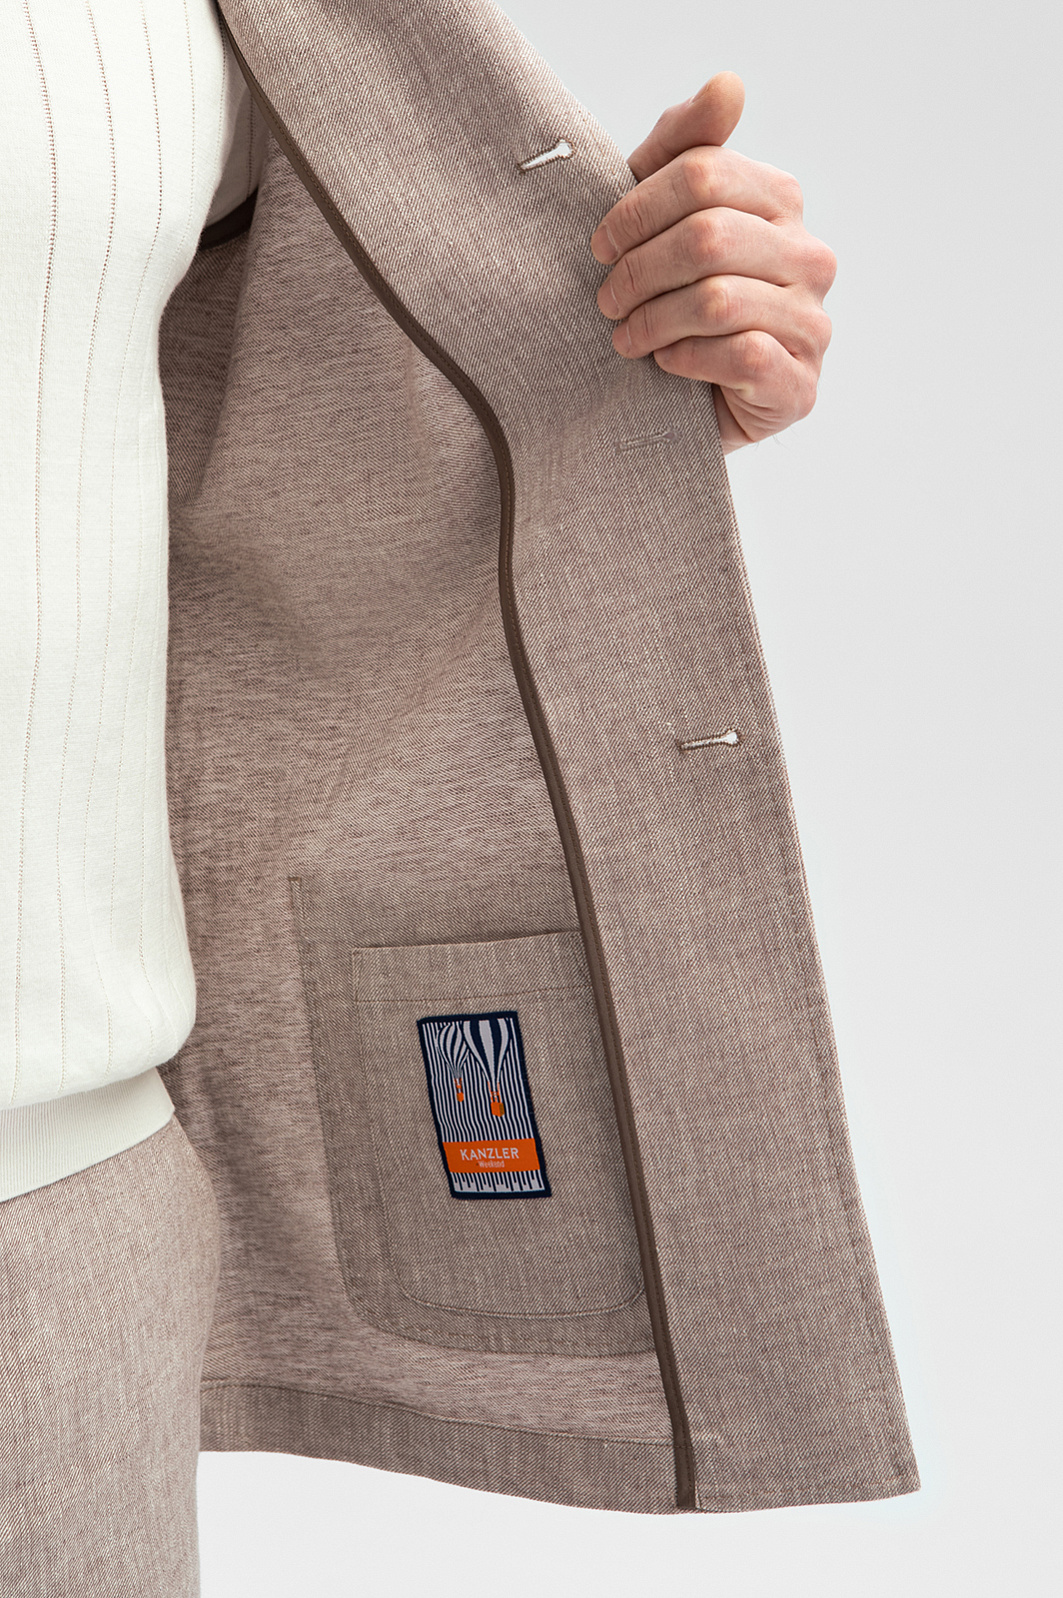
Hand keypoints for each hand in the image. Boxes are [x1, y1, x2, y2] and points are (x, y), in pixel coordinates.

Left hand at [589, 73, 836, 452]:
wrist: (688, 401)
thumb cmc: (674, 298)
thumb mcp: (664, 217)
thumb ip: (686, 147)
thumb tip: (729, 83)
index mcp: (781, 201)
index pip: (703, 173)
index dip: (637, 207)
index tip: (599, 245)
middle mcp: (810, 257)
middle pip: (708, 236)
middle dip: (640, 269)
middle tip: (605, 300)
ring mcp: (812, 321)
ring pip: (719, 299)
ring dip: (654, 319)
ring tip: (625, 337)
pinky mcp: (800, 383)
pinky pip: (741, 354)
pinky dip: (687, 358)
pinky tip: (665, 363)